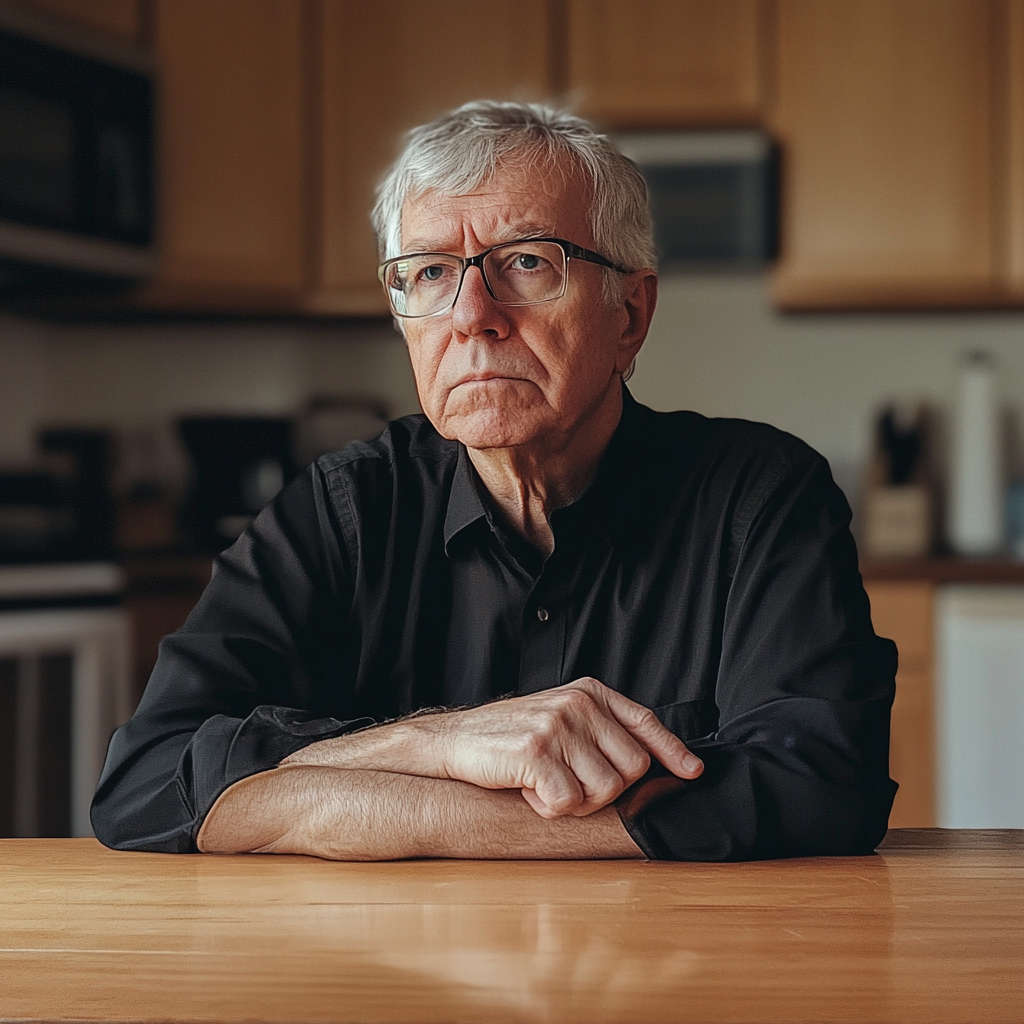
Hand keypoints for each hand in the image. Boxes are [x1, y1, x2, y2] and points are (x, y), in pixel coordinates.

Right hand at [432, 677, 702, 817]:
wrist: (456, 741)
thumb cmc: (510, 736)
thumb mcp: (561, 718)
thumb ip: (600, 731)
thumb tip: (650, 763)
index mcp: (589, 693)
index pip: (645, 722)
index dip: (672, 751)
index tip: (692, 772)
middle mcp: (578, 704)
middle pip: (632, 768)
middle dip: (608, 790)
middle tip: (572, 786)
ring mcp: (558, 726)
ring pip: (604, 791)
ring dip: (577, 802)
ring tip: (547, 785)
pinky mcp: (536, 752)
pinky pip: (568, 803)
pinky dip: (550, 808)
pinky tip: (529, 790)